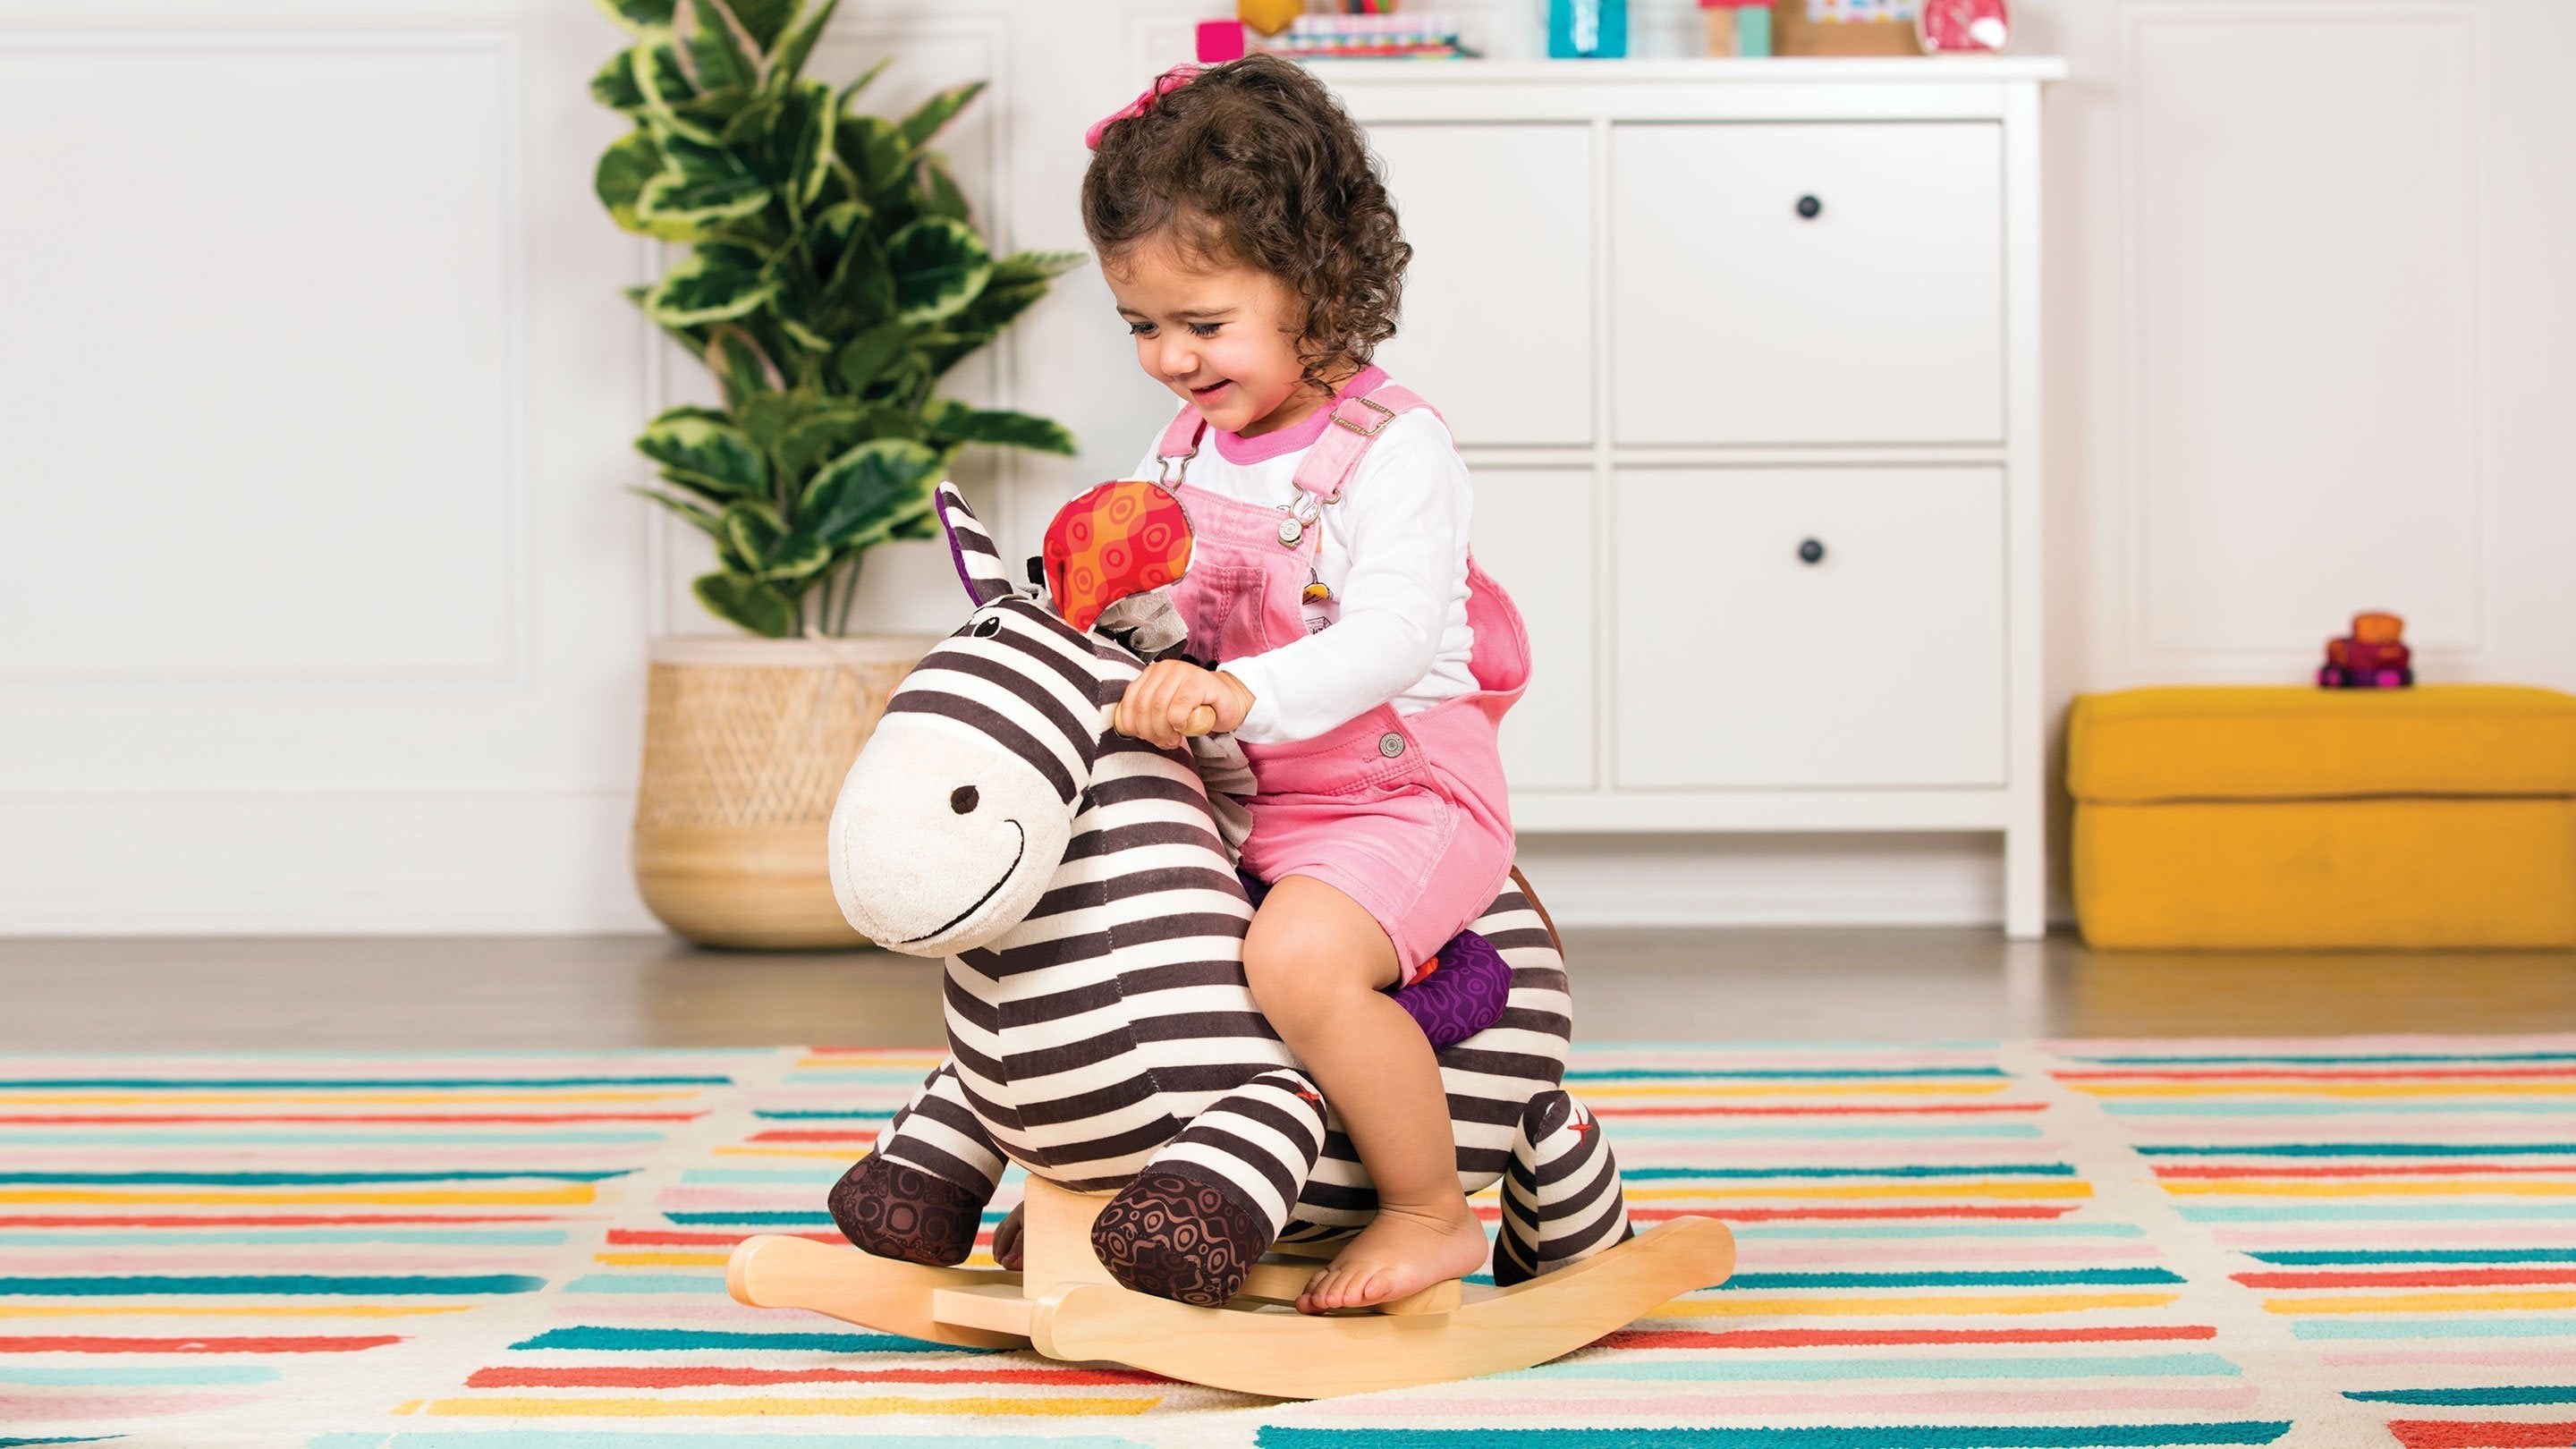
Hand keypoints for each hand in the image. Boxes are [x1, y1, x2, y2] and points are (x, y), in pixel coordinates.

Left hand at [1116, 661, 1253, 747]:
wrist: (1228, 702)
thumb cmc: (1196, 708)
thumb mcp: (1166, 708)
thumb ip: (1148, 713)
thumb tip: (1130, 729)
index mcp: (1152, 673)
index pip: (1130, 700)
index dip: (1132, 724)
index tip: (1143, 737)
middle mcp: (1165, 668)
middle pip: (1144, 705)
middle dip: (1150, 731)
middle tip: (1162, 742)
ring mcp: (1182, 672)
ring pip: (1159, 706)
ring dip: (1163, 730)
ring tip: (1173, 739)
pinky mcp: (1200, 681)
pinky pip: (1180, 705)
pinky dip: (1178, 721)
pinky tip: (1183, 726)